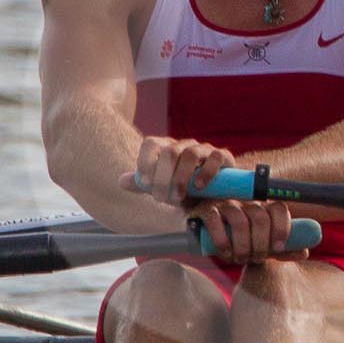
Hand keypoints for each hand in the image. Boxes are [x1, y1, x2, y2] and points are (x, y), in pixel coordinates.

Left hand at [122, 137, 236, 207]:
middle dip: (163, 177)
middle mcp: (184, 145)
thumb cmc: (184, 190)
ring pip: (190, 154)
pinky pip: (215, 157)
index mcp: (166, 148)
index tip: (146, 185)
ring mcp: (204, 149)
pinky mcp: (222, 156)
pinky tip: (199, 187)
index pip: (151, 144)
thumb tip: (121, 181)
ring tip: (178, 196)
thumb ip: (143, 184)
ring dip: (181, 177)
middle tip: (161, 199)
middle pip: (169, 152)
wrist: (214, 195)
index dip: (145, 162)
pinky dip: (206, 172)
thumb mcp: (162, 188)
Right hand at [185, 199, 307, 265]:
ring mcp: (226, 203)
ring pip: (239, 221)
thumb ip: (283, 249)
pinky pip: (215, 221)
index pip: (279, 209)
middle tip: (256, 259)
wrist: (207, 233)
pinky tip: (225, 253)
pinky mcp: (206, 209)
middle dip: (260, 244)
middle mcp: (246, 201)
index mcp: (263, 207)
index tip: (277, 249)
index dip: (281, 229)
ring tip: (239, 259)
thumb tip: (305, 252)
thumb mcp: (263, 245)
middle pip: (260, 217)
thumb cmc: (240, 240)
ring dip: (242, 246)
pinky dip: (222, 241)